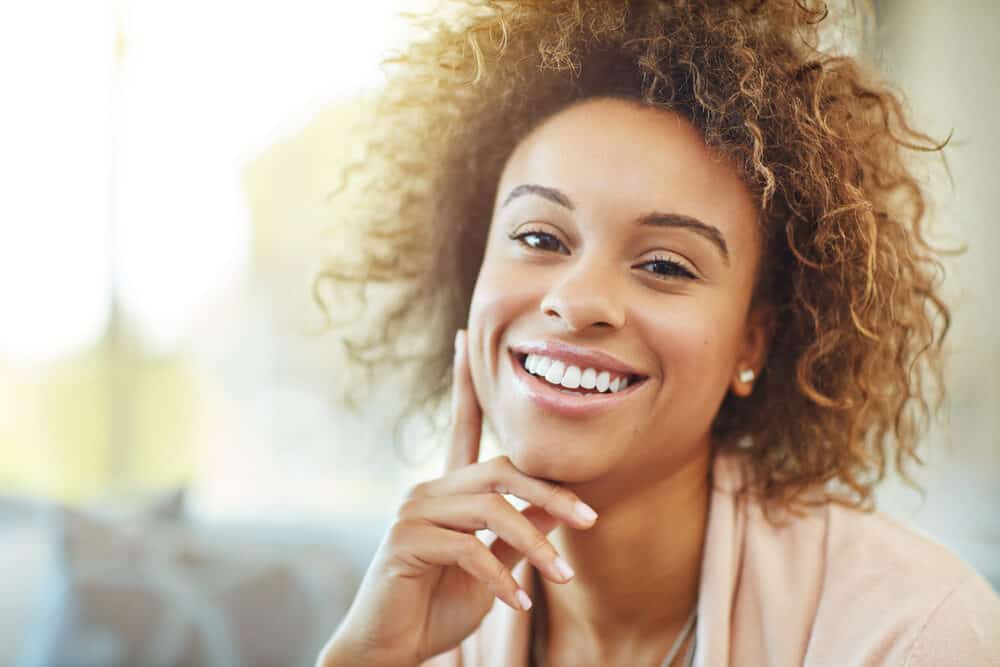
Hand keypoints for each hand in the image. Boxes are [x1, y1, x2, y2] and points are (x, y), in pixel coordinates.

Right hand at [317, 330, 598, 666]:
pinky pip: (469, 549)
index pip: (462, 426)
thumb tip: (560, 506)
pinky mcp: (405, 540)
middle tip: (590, 517)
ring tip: (562, 577)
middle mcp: (428, 489)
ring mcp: (413, 511)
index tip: (465, 339)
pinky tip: (519, 603)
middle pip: (501, 470)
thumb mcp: (491, 566)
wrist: (391, 648)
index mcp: (447, 490)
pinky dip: (501, 579)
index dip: (465, 383)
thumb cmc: (438, 605)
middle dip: (550, 492)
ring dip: (534, 544)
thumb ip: (520, 532)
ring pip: (491, 508)